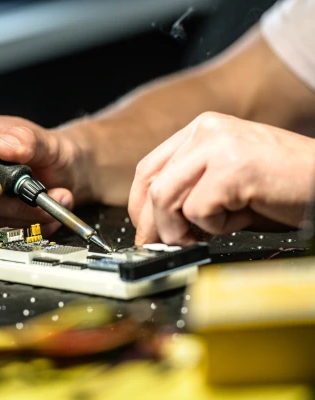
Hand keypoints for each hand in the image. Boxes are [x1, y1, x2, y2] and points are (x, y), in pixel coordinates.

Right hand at [0, 116, 92, 233]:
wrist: (63, 171)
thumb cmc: (48, 151)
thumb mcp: (44, 140)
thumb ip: (27, 140)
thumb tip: (5, 146)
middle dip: (13, 204)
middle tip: (44, 195)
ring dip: (28, 217)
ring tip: (55, 198)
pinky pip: (4, 235)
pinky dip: (31, 227)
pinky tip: (46, 212)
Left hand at [129, 112, 314, 244]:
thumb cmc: (282, 188)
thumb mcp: (225, 185)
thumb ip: (189, 193)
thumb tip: (154, 227)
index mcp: (201, 131)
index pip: (149, 168)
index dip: (139, 205)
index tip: (145, 231)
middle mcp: (206, 130)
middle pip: (152, 183)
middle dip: (152, 225)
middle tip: (164, 246)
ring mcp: (218, 145)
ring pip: (164, 197)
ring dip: (179, 229)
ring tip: (209, 233)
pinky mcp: (232, 167)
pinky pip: (197, 210)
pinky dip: (215, 227)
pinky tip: (242, 217)